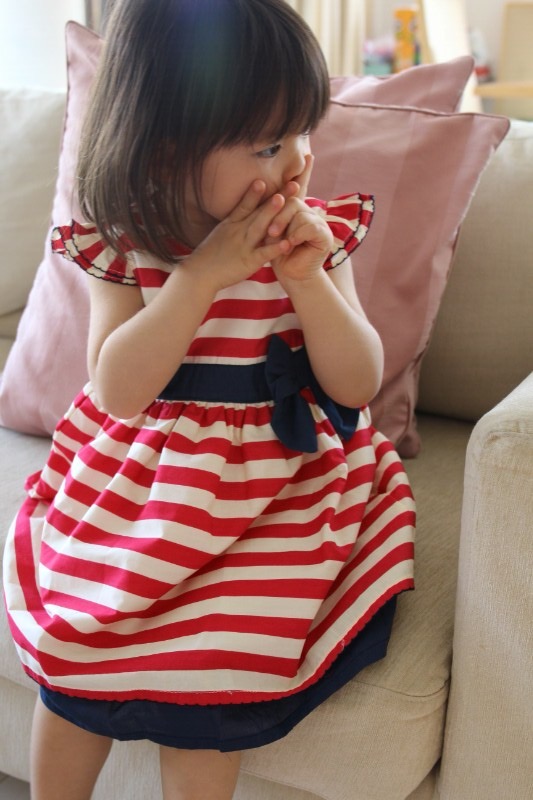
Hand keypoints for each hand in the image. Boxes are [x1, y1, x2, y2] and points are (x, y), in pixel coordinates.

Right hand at [184, 181, 292, 291]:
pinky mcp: (248, 262)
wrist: (199, 274)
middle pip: (258, 212)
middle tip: (292, 184)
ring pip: (260, 227)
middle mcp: (238, 231)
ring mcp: (244, 246)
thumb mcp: (221, 233)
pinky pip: (263, 254)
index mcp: (231, 224)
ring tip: (284, 200)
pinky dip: (275, 248)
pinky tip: (287, 243)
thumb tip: (245, 213)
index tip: (264, 178)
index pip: (245, 205)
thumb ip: (234, 222)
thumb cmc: (209, 256)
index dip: (254, 192)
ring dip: (272, 213)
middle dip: (276, 198)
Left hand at [265, 156, 333, 283]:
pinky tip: (290, 244)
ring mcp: (320, 223)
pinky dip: (297, 235)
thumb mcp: (272, 230)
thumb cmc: (278, 254)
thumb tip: (264, 191)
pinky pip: (309, 228)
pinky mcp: (324, 237)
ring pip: (300, 214)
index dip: (303, 173)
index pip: (300, 188)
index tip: (309, 154)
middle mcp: (312, 213)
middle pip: (294, 200)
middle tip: (270, 229)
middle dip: (279, 212)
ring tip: (276, 237)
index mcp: (299, 210)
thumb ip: (271, 213)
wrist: (292, 275)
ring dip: (286, 226)